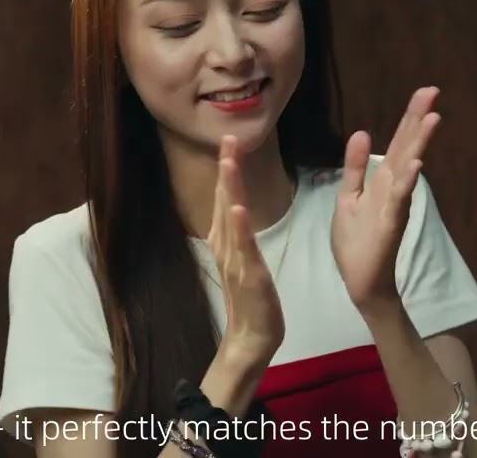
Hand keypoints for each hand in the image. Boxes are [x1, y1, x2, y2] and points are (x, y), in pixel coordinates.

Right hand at [209, 135, 284, 367]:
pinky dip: (239, 228)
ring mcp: (235, 260)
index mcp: (226, 240)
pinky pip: (243, 248)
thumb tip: (233, 207)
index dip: (227, 168)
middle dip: (226, 168)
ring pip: (230, 218)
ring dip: (229, 189)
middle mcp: (226, 246)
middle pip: (223, 200)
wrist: (251, 338)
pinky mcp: (248, 276)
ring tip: (229, 163)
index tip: (229, 140)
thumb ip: (237, 234)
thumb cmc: (253, 299)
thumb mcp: (244, 259)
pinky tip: (237, 210)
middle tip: (228, 138)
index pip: (225, 197)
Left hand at [331, 87, 441, 312]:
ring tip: (432, 118)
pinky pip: (399, 200)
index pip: (399, 142)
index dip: (410, 117)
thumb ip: (355, 167)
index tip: (425, 91)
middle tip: (433, 91)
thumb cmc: (355, 241)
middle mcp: (393, 188)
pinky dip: (408, 182)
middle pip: (408, 147)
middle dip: (418, 120)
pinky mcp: (390, 224)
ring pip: (408, 168)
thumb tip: (363, 132)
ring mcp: (394, 205)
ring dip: (420, 144)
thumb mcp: (349, 196)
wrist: (360, 281)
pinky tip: (416, 165)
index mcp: (382, 180)